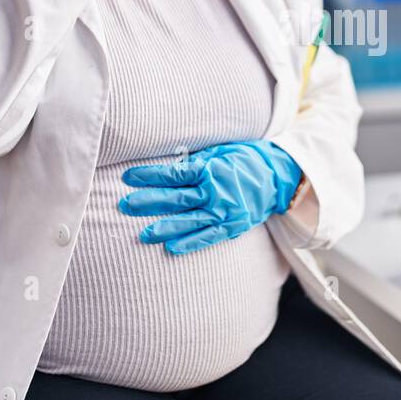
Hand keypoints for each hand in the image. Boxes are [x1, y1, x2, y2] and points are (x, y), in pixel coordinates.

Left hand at [119, 141, 303, 254]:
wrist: (277, 176)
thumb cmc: (242, 159)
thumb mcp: (219, 151)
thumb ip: (194, 160)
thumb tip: (165, 166)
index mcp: (211, 168)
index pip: (174, 173)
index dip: (149, 176)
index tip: (127, 177)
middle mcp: (216, 190)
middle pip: (176, 198)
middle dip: (148, 202)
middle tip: (124, 205)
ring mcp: (225, 210)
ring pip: (189, 221)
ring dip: (165, 227)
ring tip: (143, 234)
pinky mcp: (233, 225)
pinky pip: (208, 236)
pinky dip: (190, 243)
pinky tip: (171, 248)